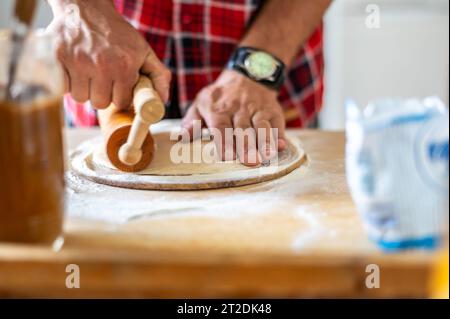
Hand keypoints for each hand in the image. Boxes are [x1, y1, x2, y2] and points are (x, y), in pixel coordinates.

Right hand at [47, 0, 170, 108]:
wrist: (87, 8)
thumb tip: (163, 100)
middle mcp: (101, 65)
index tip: (118, 87)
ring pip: (80, 98)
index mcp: (124, 66)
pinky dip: (67, 83)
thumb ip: (159, 75)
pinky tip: (74, 71)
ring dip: (84, 90)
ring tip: (88, 73)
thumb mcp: (143, 50)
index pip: (121, 102)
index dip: (120, 96)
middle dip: (102, 94)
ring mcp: (77, 62)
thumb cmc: (117, 33)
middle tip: (102, 79)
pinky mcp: (57, 58)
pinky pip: (62, 88)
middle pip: (100, 103)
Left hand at [182, 70, 286, 166]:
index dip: (225, 141)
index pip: (221, 126)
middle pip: (243, 129)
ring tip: (266, 156)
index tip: (227, 157)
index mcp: (219, 108)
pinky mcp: (273, 111)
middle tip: (249, 162)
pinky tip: (281, 146)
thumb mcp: (201, 103)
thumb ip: (191, 121)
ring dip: (265, 141)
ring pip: (261, 125)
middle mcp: (239, 108)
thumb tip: (182, 137)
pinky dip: (279, 135)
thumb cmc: (221, 97)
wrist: (248, 74)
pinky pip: (277, 123)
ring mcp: (257, 109)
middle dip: (246, 145)